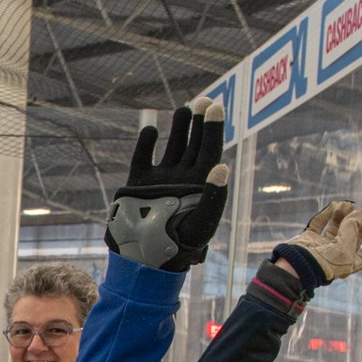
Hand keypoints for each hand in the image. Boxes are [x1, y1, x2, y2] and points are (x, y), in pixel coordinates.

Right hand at [105, 97, 229, 271]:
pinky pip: (143, 158)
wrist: (147, 260)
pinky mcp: (139, 184)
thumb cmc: (181, 245)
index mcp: (201, 185)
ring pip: (172, 147)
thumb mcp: (203, 223)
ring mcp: (161, 180)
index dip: (213, 128)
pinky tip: (152, 129)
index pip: (210, 150)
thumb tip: (222, 167)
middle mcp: (183, 179)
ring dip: (178, 128)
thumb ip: (214, 197)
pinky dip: (146, 143)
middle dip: (198, 123)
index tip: (214, 106)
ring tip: (184, 109)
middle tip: (201, 101)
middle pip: (193, 144)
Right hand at [272, 201, 361, 291]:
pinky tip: (334, 204)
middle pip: (353, 236)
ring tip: (348, 203)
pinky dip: (326, 213)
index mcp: (348, 263)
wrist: (296, 265)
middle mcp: (336, 254)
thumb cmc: (324, 262)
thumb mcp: (346, 246)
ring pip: (336, 227)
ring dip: (343, 214)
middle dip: (361, 222)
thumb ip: (353, 227)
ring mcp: (321, 246)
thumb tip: (359, 211)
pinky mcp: (309, 238)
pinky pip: (319, 223)